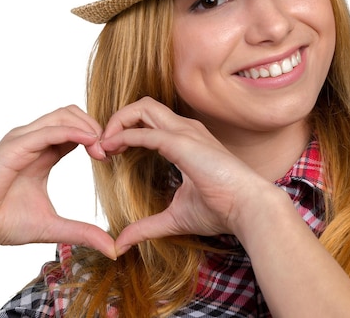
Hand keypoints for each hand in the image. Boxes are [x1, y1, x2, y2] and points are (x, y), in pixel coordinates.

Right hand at [0, 105, 115, 258]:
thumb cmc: (3, 223)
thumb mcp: (53, 226)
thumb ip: (83, 232)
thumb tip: (113, 248)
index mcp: (43, 152)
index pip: (76, 129)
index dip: (98, 137)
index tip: (114, 156)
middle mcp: (33, 140)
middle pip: (73, 114)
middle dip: (97, 126)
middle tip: (112, 150)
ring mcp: (23, 140)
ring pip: (63, 115)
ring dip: (88, 126)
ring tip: (103, 148)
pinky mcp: (14, 146)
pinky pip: (48, 130)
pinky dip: (72, 131)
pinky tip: (90, 143)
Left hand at [99, 97, 274, 254]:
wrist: (248, 208)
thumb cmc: (221, 209)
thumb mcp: (175, 217)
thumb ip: (146, 227)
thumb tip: (121, 243)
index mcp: (185, 139)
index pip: (149, 120)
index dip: (125, 130)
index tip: (108, 153)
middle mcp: (185, 129)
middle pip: (142, 105)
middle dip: (116, 119)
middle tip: (100, 146)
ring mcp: (185, 132)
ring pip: (142, 107)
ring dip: (117, 122)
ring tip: (103, 145)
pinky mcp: (183, 142)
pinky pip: (146, 131)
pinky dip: (123, 136)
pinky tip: (110, 150)